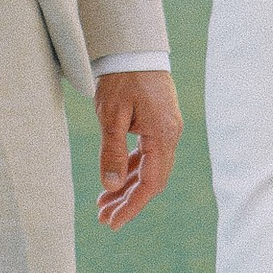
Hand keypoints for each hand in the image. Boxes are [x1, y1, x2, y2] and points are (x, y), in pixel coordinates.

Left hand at [94, 69, 181, 229]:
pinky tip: (114, 182)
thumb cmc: (121, 78)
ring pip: (148, 170)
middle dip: (128, 202)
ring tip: (103, 206)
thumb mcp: (111, 115)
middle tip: (104, 220)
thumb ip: (111, 151)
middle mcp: (170, 136)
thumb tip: (111, 186)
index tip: (112, 223)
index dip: (131, 206)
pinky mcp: (158, 127)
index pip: (150, 182)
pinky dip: (130, 171)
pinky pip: (146, 157)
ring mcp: (166, 132)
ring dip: (127, 189)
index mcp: (162, 135)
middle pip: (151, 181)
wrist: (133, 49)